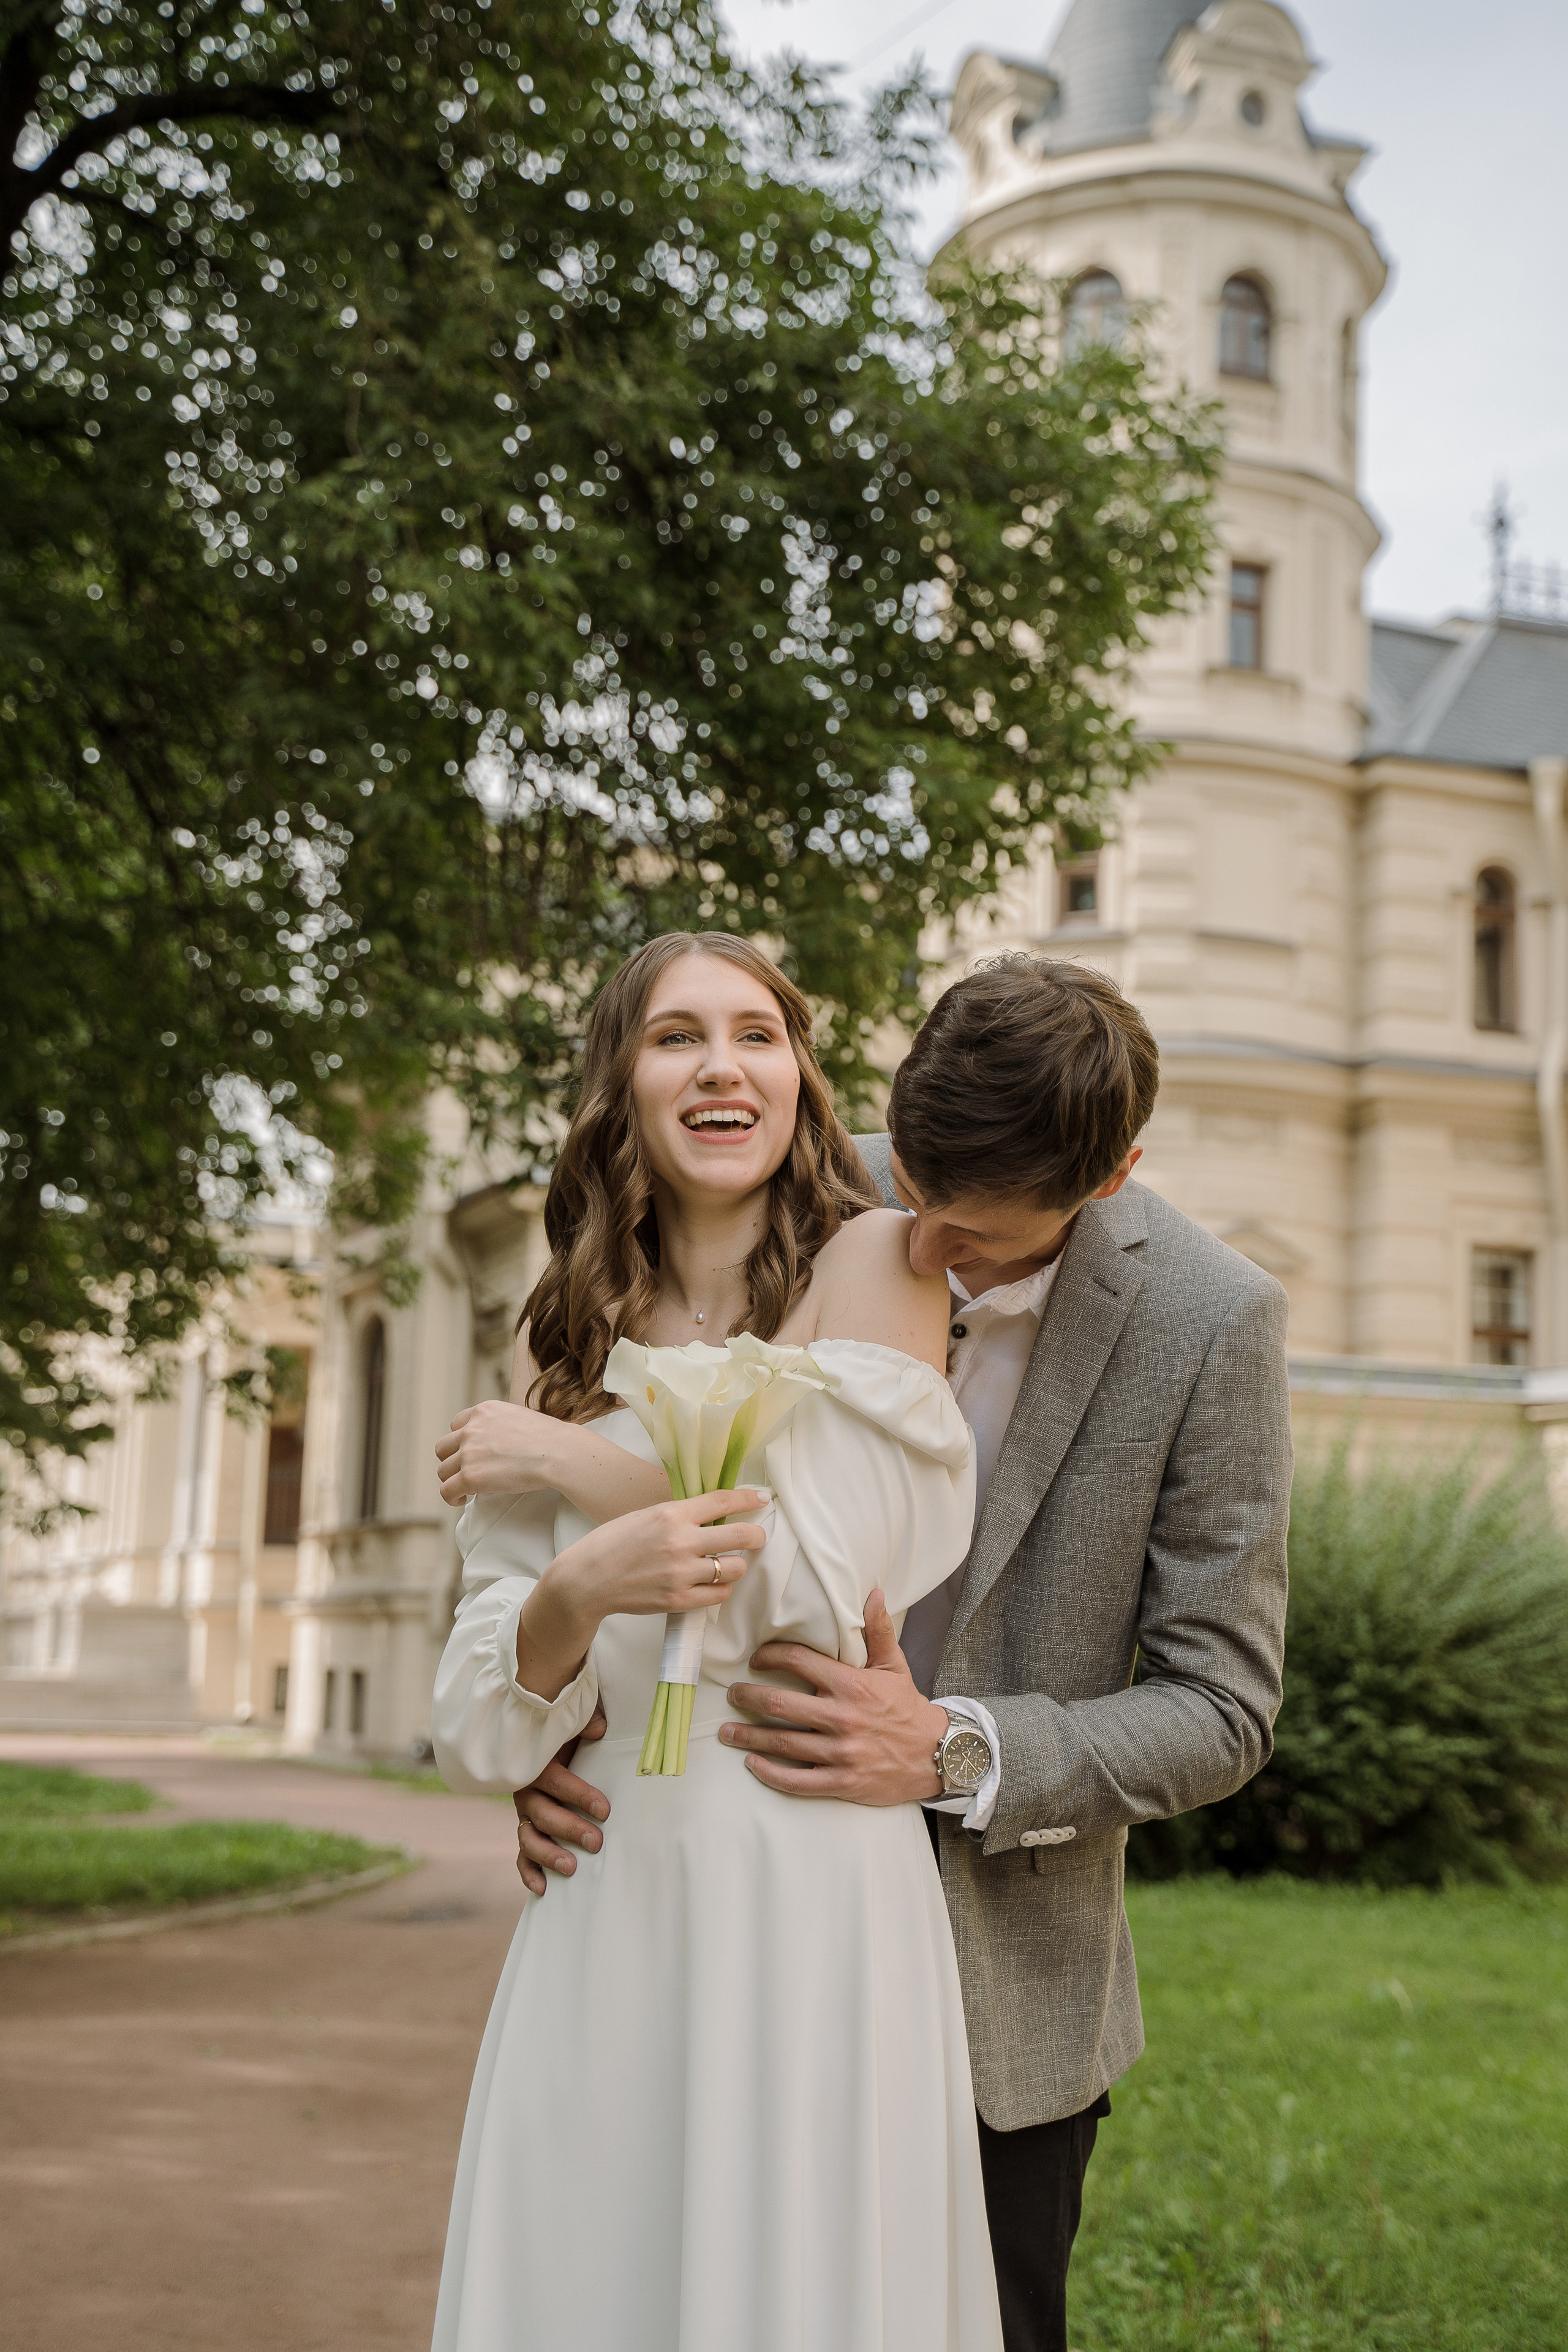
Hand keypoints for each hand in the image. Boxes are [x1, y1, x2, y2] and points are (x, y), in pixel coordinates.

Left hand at [435, 1399, 559, 1505]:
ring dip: (453, 1480)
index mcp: (484, 1411)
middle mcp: (471, 1429)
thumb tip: (500, 1443)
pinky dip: (452, 1497)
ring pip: (443, 1470)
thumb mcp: (519, 1417)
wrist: (558, 1453)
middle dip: (453, 1460)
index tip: (468, 1453)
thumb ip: (501, 1426)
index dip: (460, 1441)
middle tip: (466, 1471)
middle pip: (443, 1447)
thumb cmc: (550, 1438)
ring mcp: (468, 1452)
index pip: (456, 1425)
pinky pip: (447, 1490)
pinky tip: (462, 1499)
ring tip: (465, 1489)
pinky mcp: (470, 1476)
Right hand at [513, 1708, 609, 1897]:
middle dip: (570, 1829)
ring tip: (571, 1867)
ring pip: (529, 1838)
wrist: (548, 1746)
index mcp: (538, 1765)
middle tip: (597, 1842)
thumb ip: (585, 1723)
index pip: (557, 1782)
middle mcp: (526, 1791)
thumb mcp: (573, 1725)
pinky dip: (529, 1873)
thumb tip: (600, 1728)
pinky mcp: (527, 1832)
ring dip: (548, 1854)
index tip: (604, 1810)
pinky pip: (522, 1856)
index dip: (579, 1796)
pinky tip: (542, 1889)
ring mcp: (525, 1815)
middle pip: (543, 1814)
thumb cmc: (568, 1737)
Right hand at [545, 1488, 766, 1632]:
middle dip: (756, 1535)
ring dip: (736, 1564)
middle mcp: (680, 1542)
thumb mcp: (645, 1515)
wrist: (586, 1580)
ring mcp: (681, 1574)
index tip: (762, 1499)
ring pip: (733, 1568)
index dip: (748, 1500)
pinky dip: (722, 1587)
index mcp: (671, 1514)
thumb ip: (679, 1515)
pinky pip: (719, 1594)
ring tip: (728, 1563)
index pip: (722, 1502)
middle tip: (757, 1536)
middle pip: (740, 1536)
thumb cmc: (611, 1543)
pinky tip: (714, 1582)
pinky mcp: (678, 1600)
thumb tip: (713, 1514)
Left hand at [719, 1588, 948, 1805]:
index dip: (771, 1656)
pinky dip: (770, 1773)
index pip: (799, 1661)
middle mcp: (843, 1717)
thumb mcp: (894, 1666)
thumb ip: (878, 1631)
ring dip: (749, 1736)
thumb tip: (872, 1593)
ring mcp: (841, 1753)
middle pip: (781, 1703)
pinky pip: (797, 1781)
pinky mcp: (842, 1782)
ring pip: (783, 1743)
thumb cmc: (908, 1708)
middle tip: (733, 1694)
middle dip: (749, 1697)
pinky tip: (752, 1764)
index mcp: (852, 1685)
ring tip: (728, 1732)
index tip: (756, 1659)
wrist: (937, 1754)